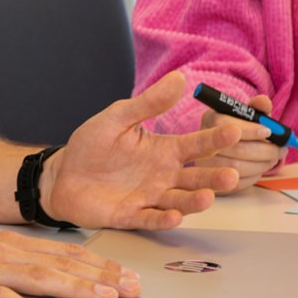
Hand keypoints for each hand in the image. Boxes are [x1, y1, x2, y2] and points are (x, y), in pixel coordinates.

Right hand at [0, 228, 141, 297]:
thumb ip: (15, 270)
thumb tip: (52, 286)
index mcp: (8, 244)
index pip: (63, 252)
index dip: (98, 264)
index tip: (127, 275)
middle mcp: (1, 250)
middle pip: (60, 263)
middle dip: (100, 276)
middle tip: (131, 288)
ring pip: (39, 277)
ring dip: (75, 289)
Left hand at [40, 71, 249, 229]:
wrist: (64, 174)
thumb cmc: (93, 145)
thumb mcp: (118, 117)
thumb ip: (148, 103)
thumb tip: (178, 78)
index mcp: (163, 150)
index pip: (195, 145)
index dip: (215, 139)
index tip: (233, 130)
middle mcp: (163, 176)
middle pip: (195, 177)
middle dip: (214, 177)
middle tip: (232, 174)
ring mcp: (148, 197)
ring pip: (179, 201)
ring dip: (194, 201)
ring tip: (208, 197)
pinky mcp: (130, 215)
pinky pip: (150, 218)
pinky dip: (162, 219)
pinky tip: (174, 216)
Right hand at [195, 93, 285, 184]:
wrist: (227, 148)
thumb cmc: (241, 129)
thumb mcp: (248, 115)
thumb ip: (257, 108)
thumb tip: (264, 102)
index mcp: (211, 119)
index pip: (227, 125)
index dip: (251, 130)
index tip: (269, 132)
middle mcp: (203, 141)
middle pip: (236, 149)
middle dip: (265, 150)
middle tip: (280, 150)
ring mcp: (204, 164)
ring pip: (237, 168)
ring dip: (262, 164)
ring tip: (272, 158)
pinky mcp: (212, 183)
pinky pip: (237, 183)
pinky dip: (254, 176)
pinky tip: (259, 168)